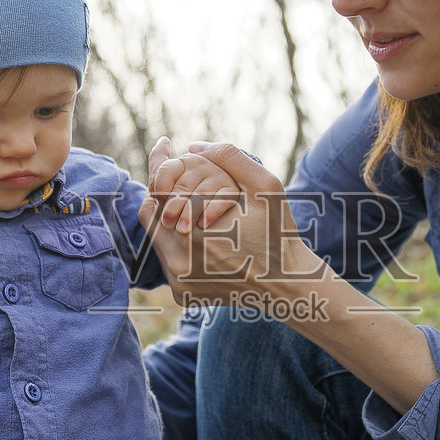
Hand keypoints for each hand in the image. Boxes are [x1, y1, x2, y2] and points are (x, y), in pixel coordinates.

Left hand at [142, 139, 319, 305]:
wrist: (287, 285)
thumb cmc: (277, 233)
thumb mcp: (265, 187)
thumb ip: (229, 158)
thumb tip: (191, 147)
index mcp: (195, 232)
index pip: (158, 190)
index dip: (160, 166)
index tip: (165, 145)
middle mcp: (179, 262)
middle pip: (152, 214)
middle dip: (163, 192)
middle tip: (179, 179)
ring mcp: (178, 282)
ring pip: (157, 237)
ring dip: (170, 217)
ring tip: (193, 205)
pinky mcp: (182, 294)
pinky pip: (168, 260)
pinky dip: (178, 242)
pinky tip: (200, 233)